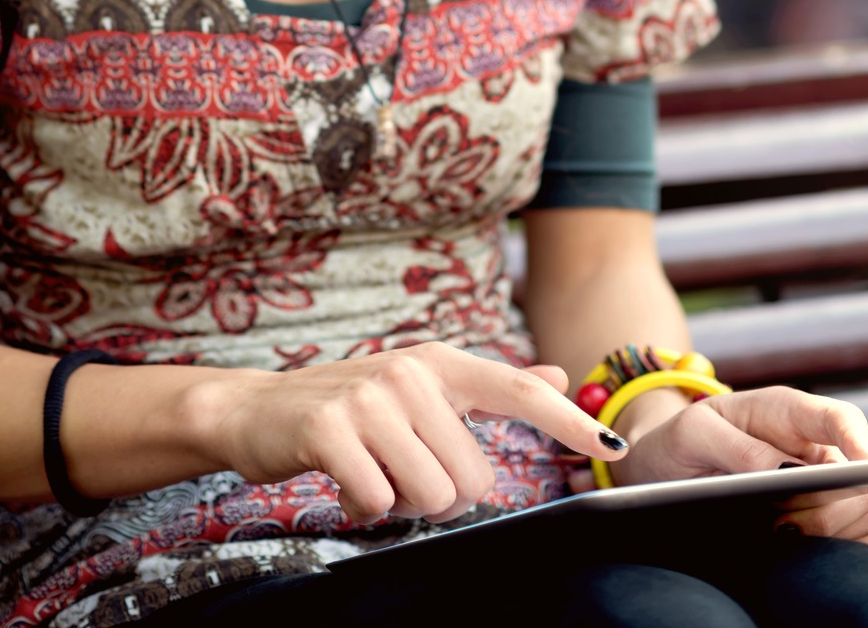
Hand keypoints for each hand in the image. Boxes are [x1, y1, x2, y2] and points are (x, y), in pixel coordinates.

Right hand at [206, 344, 628, 524]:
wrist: (255, 411)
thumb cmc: (348, 407)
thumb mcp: (419, 387)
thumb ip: (488, 388)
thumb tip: (559, 378)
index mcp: (438, 363)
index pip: (516, 389)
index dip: (565, 421)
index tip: (612, 446)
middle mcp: (410, 372)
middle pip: (472, 478)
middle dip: (439, 495)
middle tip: (398, 471)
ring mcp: (370, 398)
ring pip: (432, 495)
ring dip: (402, 503)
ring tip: (371, 473)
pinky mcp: (332, 429)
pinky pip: (380, 501)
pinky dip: (364, 505)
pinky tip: (343, 479)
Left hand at [617, 386, 867, 547]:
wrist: (669, 467)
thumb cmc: (683, 441)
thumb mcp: (692, 432)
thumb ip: (731, 444)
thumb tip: (776, 468)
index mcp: (788, 414)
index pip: (841, 417)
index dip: (858, 441)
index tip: (860, 469)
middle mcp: (816, 447)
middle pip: (864, 477)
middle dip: (832, 506)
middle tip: (783, 520)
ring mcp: (826, 484)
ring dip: (834, 530)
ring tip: (781, 531)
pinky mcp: (827, 517)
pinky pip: (866, 537)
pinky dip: (844, 548)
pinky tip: (801, 548)